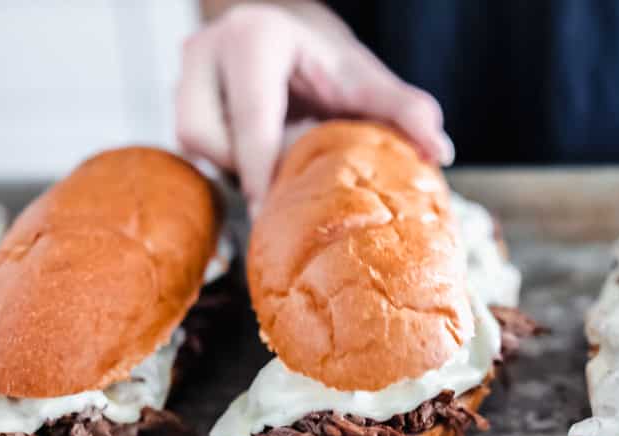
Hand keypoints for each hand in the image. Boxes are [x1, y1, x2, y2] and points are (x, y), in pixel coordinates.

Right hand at [176, 1, 453, 210]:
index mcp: (256, 38)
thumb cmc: (334, 67)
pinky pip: (192, 145)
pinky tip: (258, 159)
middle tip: (283, 185)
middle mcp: (210, 47)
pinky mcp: (179, 91)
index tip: (272, 214)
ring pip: (195, 142)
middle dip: (248, 167)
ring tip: (274, 159)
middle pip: (208, 135)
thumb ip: (407, 111)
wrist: (298, 43)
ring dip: (236, 164)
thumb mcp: (369, 84)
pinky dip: (227, 160)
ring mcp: (187, 68)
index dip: (262, 171)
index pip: (251, 116)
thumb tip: (439, 151)